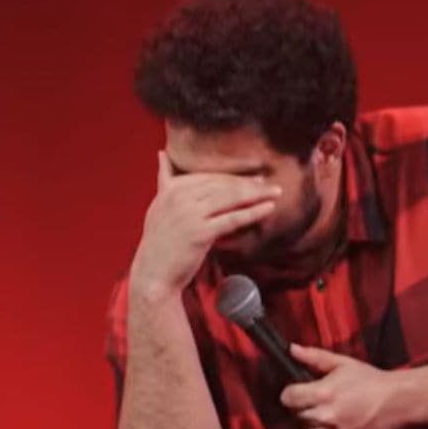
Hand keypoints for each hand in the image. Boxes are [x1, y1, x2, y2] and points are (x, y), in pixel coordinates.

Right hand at [130, 151, 280, 296]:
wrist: (152, 274)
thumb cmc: (160, 242)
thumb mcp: (158, 206)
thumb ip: (165, 180)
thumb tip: (162, 153)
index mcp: (171, 188)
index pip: (208, 176)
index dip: (233, 176)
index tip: (254, 176)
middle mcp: (179, 197)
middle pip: (221, 185)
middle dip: (248, 183)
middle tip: (269, 183)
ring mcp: (189, 214)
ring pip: (229, 198)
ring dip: (256, 194)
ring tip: (275, 192)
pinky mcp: (200, 232)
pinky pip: (232, 218)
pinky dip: (253, 212)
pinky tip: (269, 208)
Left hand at [279, 344, 407, 428]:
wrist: (398, 402)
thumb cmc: (371, 381)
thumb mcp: (342, 364)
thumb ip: (314, 357)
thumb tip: (292, 349)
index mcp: (322, 394)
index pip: (287, 398)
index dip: (290, 393)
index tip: (298, 390)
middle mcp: (325, 417)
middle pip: (296, 415)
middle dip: (301, 406)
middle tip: (316, 398)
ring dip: (313, 421)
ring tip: (328, 410)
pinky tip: (337, 422)